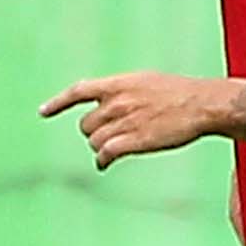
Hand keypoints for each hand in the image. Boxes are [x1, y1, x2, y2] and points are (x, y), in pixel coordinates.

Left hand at [35, 71, 227, 167]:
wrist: (201, 104)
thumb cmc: (179, 93)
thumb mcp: (145, 81)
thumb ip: (122, 91)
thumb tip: (107, 102)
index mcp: (118, 84)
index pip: (79, 91)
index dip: (58, 103)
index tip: (43, 112)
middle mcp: (116, 102)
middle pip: (86, 124)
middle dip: (94, 133)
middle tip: (108, 137)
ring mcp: (123, 122)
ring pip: (94, 141)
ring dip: (101, 147)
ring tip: (112, 149)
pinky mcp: (133, 141)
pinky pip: (105, 154)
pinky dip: (102, 161)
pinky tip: (104, 165)